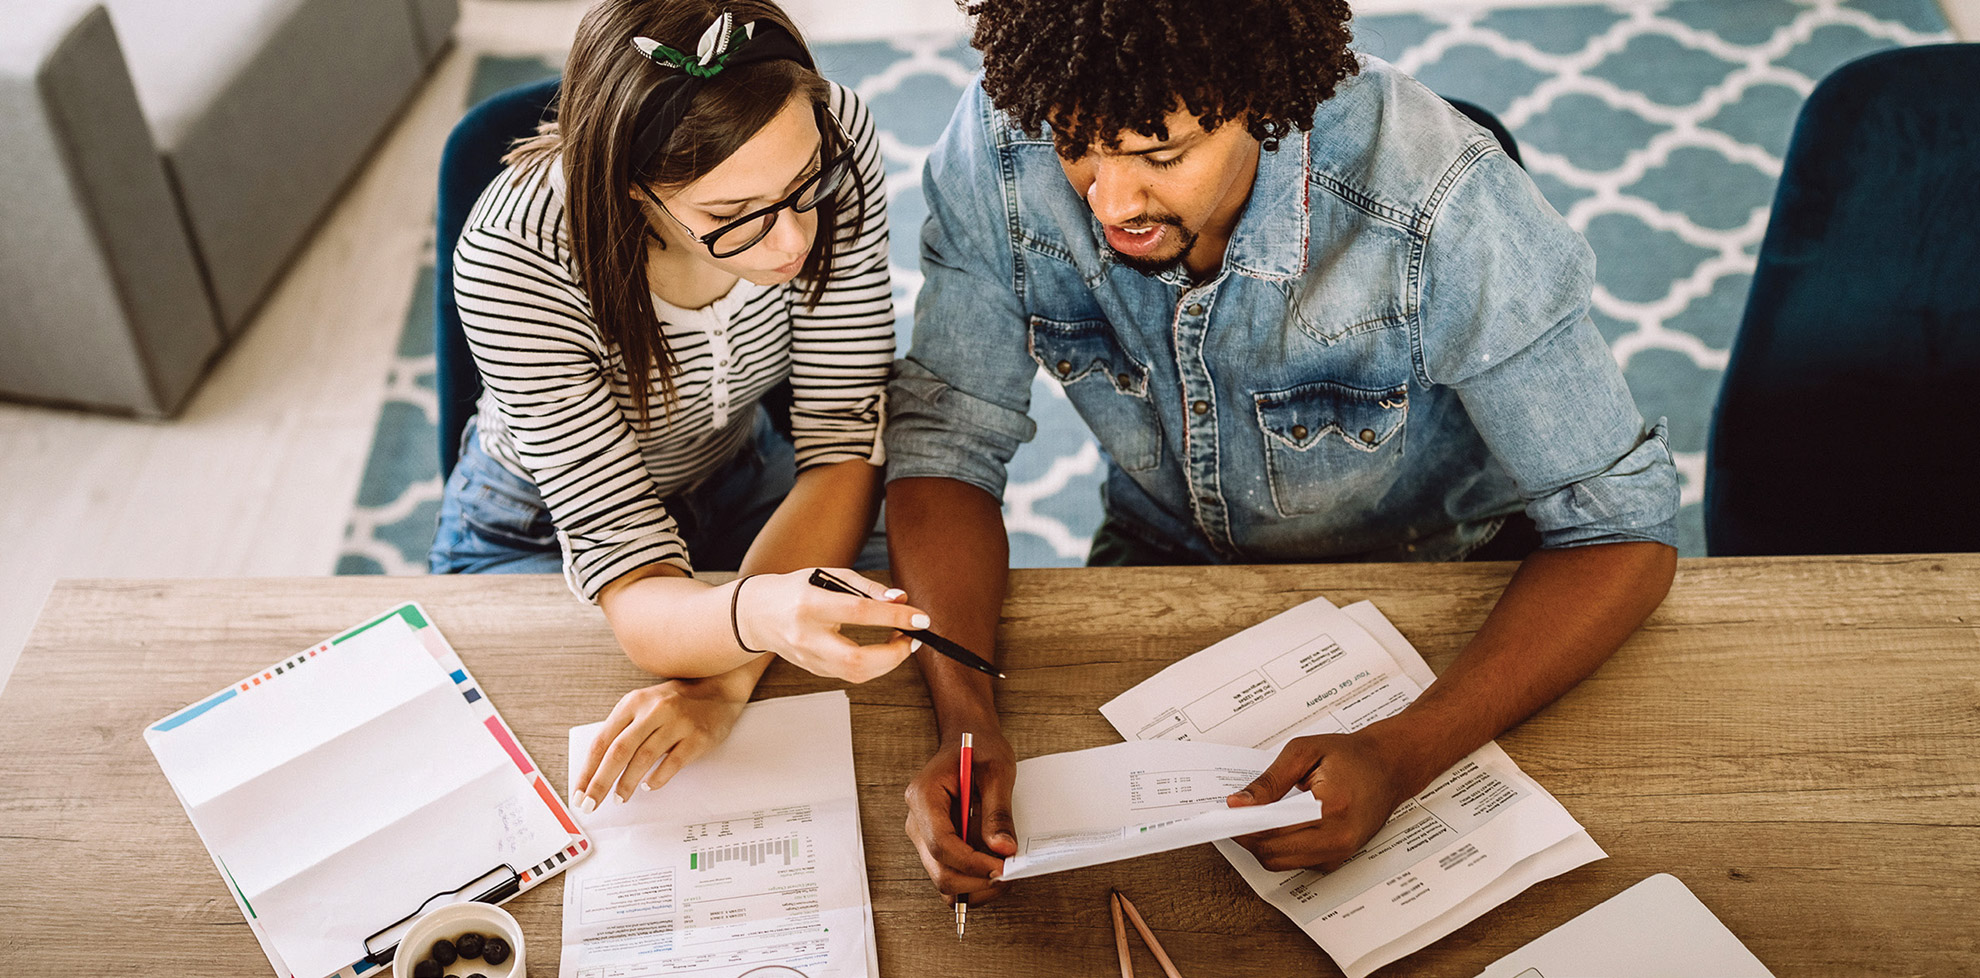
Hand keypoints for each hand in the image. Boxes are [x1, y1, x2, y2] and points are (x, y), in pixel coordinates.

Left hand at [572, 676, 749, 810]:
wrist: (719, 688)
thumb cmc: (677, 702)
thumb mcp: (645, 706)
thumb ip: (624, 729)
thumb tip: (598, 769)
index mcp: (633, 703)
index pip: (602, 740)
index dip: (587, 769)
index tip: (579, 792)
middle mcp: (653, 710)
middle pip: (618, 751)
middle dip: (600, 782)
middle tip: (590, 804)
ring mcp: (677, 722)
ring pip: (644, 758)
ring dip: (627, 783)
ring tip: (619, 799)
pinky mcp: (697, 736)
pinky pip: (673, 762)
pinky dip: (657, 778)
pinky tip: (648, 787)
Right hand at [737, 568, 926, 682]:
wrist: (756, 615)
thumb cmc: (798, 589)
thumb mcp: (829, 576)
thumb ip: (867, 588)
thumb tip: (902, 600)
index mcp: (809, 604)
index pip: (859, 613)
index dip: (895, 617)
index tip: (921, 618)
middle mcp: (806, 637)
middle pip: (856, 660)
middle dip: (894, 654)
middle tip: (913, 638)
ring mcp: (808, 659)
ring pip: (856, 674)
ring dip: (888, 662)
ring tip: (901, 641)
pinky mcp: (813, 670)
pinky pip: (851, 674)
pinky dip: (874, 664)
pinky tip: (883, 650)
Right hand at [904, 726, 1016, 904]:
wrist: (968, 739)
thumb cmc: (979, 748)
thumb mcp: (997, 771)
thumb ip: (998, 811)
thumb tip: (1003, 849)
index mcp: (924, 797)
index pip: (941, 844)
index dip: (972, 862)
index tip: (1002, 867)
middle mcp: (916, 821)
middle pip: (939, 870)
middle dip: (975, 881)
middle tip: (1008, 874)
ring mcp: (923, 836)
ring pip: (943, 880)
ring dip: (975, 887)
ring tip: (1004, 874)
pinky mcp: (935, 845)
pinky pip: (949, 875)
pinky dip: (972, 882)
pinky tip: (992, 870)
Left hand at [1226, 731, 1412, 872]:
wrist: (1390, 767)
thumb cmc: (1351, 756)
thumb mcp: (1304, 753)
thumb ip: (1269, 781)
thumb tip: (1238, 803)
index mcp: (1331, 809)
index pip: (1273, 831)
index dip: (1243, 824)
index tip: (1224, 813)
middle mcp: (1337, 840)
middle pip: (1272, 853)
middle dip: (1247, 836)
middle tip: (1234, 814)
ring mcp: (1339, 854)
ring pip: (1280, 862)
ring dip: (1261, 843)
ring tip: (1253, 815)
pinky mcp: (1336, 860)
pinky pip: (1295, 861)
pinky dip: (1279, 845)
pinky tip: (1275, 823)